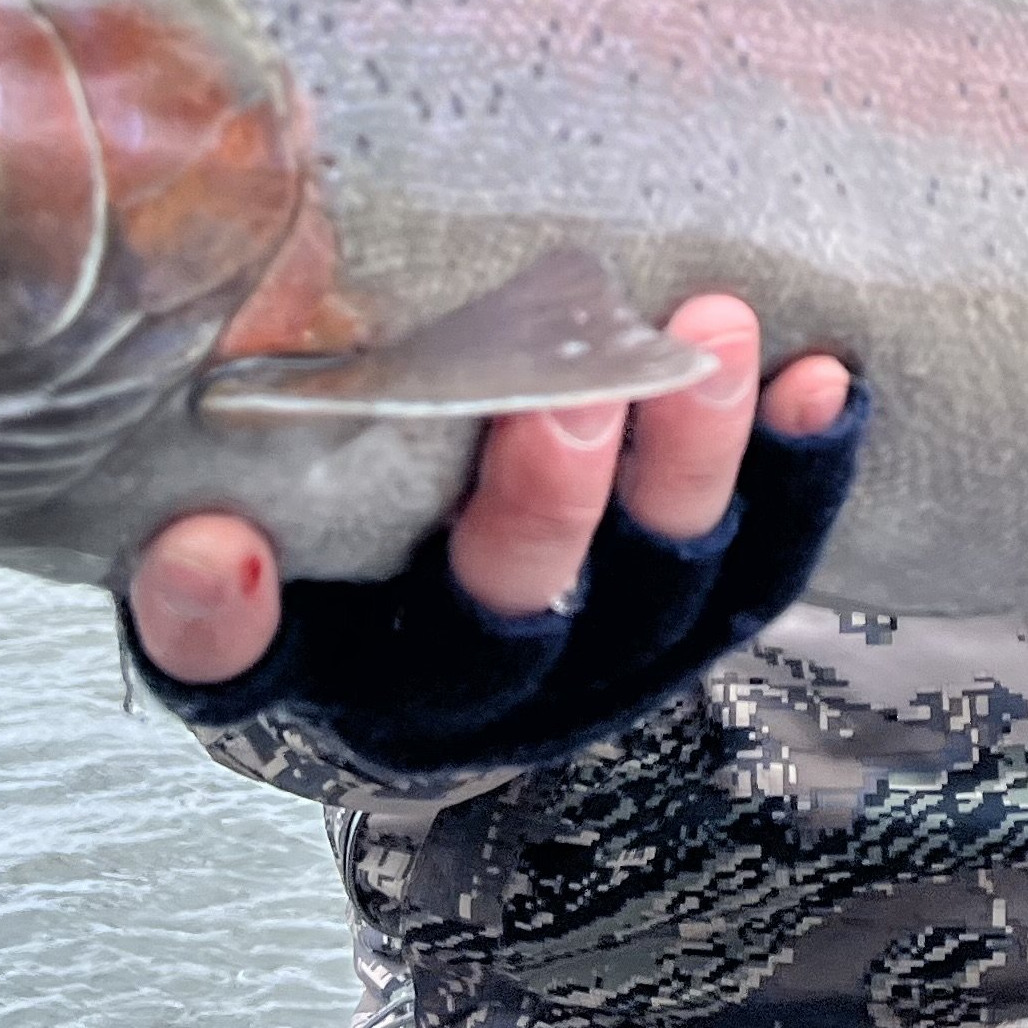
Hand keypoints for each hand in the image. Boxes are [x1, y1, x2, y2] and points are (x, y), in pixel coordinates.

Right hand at [131, 295, 853, 685]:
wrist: (412, 564)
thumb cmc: (312, 559)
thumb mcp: (225, 576)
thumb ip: (210, 595)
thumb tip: (202, 551)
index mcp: (363, 688)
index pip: (311, 670)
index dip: (258, 626)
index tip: (231, 542)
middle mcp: (499, 691)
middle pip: (532, 622)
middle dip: (551, 513)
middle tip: (566, 398)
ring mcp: (614, 643)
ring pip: (670, 582)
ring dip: (699, 462)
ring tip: (714, 336)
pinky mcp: (703, 591)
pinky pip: (767, 548)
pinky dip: (801, 468)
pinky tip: (825, 377)